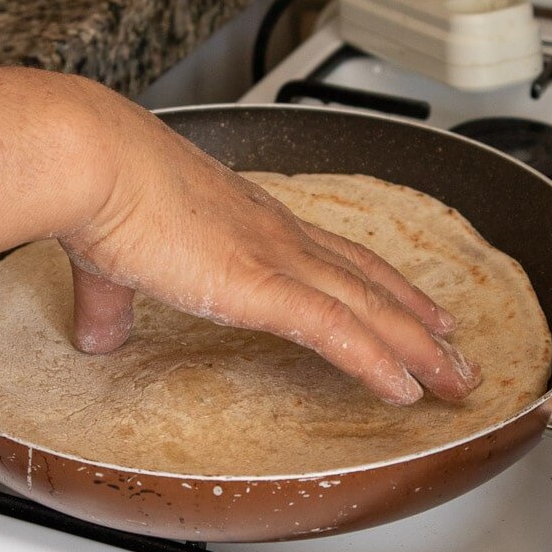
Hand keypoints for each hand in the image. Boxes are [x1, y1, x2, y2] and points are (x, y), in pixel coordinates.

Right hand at [58, 90, 481, 403]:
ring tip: (457, 379)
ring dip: (419, 348)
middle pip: (369, 281)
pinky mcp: (259, 285)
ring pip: (369, 308)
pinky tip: (406, 390)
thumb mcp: (112, 259)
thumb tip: (96, 336)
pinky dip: (375, 362)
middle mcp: (276, 236)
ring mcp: (275, 259)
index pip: (335, 256)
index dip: (379, 282)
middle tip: (457, 349)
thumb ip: (112, 302)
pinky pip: (335, 330)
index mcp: (249, 223)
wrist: (94, 161)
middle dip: (418, 320)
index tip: (411, 305)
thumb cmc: (103, 190)